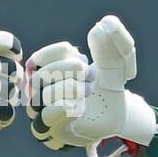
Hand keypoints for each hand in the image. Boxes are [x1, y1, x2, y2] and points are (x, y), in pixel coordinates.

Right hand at [25, 15, 157, 156]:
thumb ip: (107, 47)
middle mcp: (41, 91)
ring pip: (43, 94)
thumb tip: (102, 26)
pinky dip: (65, 107)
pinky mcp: (51, 130)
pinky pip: (48, 115)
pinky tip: (80, 106)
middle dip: (71, 71)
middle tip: (91, 77)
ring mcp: (43, 111)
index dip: (63, 55)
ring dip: (70, 89)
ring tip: (88, 91)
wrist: (117, 118)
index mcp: (50, 70)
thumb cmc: (108, 89)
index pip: (40, 57)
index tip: (83, 59)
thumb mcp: (113, 65)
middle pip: (42, 74)